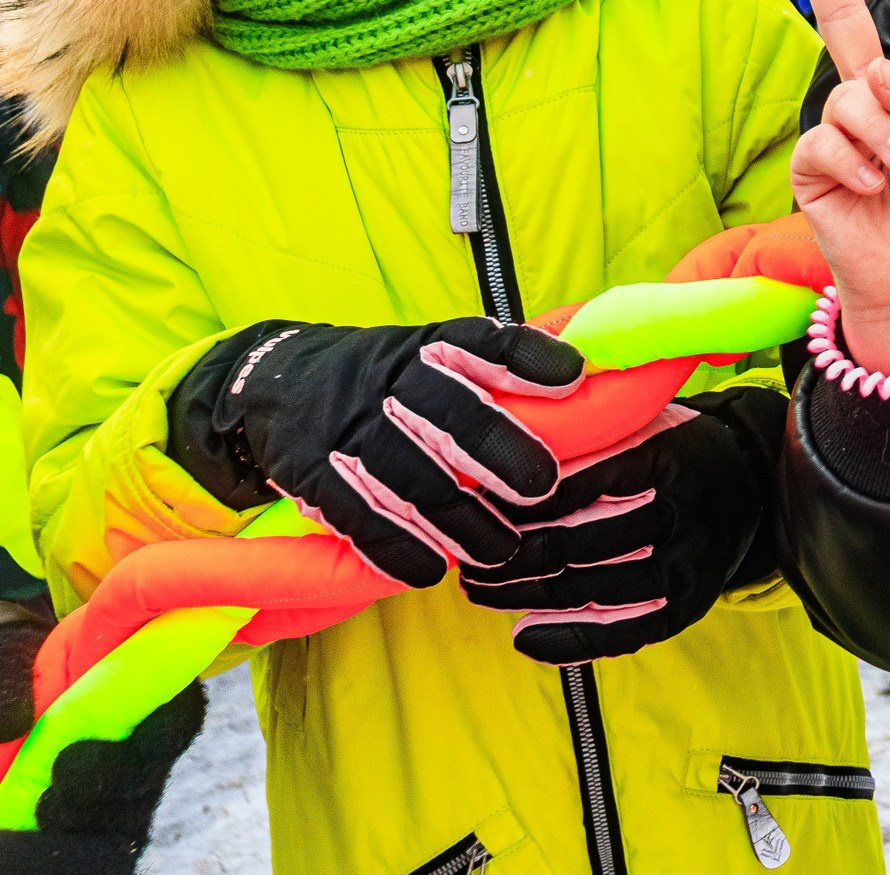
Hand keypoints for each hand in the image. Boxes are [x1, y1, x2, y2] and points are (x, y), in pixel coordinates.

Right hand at [167, 319, 585, 586]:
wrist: (277, 384)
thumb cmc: (389, 380)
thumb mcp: (436, 358)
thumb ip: (499, 370)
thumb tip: (590, 377)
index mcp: (431, 348)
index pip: (484, 343)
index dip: (528, 358)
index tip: (571, 377)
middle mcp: (392, 382)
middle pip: (450, 414)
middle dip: (499, 451)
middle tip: (540, 487)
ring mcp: (350, 427)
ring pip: (409, 476)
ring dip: (457, 519)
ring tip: (500, 549)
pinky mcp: (314, 471)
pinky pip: (357, 514)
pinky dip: (395, 547)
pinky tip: (428, 568)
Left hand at [461, 386, 784, 663]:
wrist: (751, 486)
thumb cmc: (676, 450)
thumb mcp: (643, 423)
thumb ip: (588, 435)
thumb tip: (498, 450)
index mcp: (668, 459)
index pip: (581, 486)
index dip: (521, 503)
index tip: (477, 505)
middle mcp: (682, 514)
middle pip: (578, 544)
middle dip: (511, 556)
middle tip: (468, 556)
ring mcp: (688, 565)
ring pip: (590, 591)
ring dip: (523, 596)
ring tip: (480, 590)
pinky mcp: (688, 605)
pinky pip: (621, 634)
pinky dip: (566, 641)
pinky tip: (524, 635)